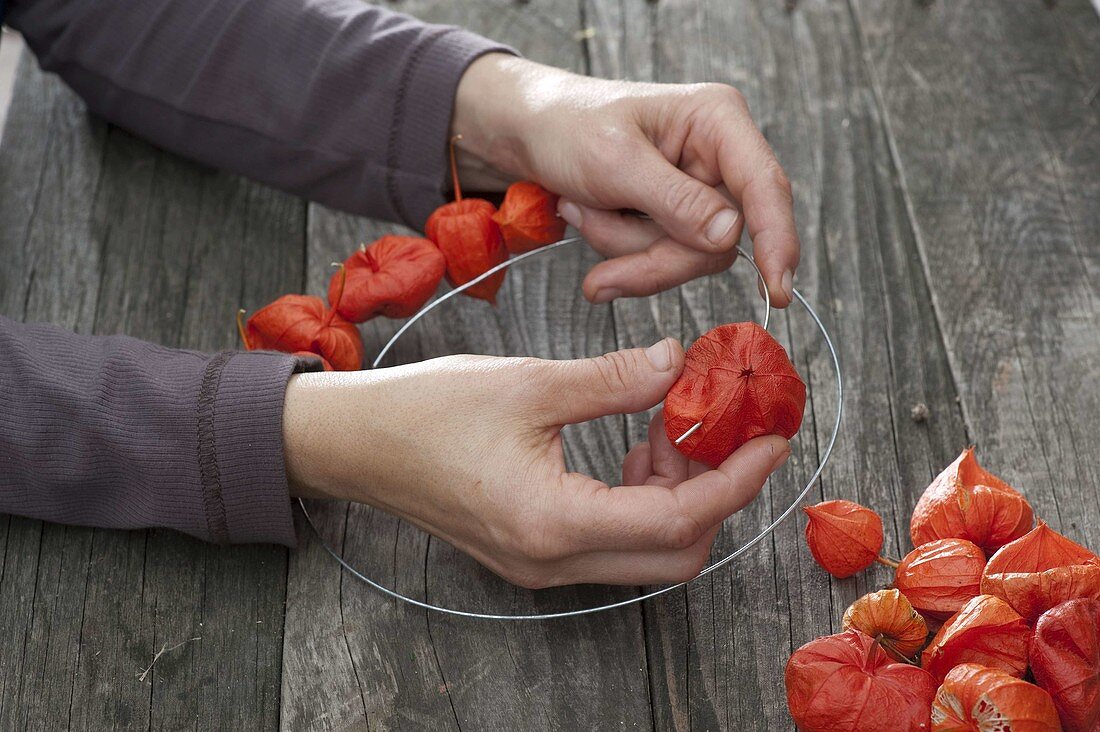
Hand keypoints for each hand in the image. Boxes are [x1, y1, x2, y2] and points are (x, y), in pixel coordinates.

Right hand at [283, 339, 789, 587]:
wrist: (358, 445)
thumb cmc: (428, 411)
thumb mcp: (529, 383)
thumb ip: (614, 380)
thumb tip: (679, 362)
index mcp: (553, 522)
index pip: (678, 520)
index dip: (736, 481)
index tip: (772, 441)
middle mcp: (553, 561)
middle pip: (675, 554)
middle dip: (714, 492)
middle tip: (717, 428)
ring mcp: (543, 565)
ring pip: (647, 552)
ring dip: (677, 495)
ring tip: (666, 425)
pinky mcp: (534, 553)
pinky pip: (613, 541)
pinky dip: (642, 499)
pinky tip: (632, 446)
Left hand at [452, 54, 800, 306]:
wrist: (526, 131)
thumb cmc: (567, 126)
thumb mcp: (615, 162)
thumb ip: (676, 201)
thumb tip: (731, 236)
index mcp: (717, 120)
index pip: (764, 185)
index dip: (776, 239)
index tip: (778, 289)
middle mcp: (717, 155)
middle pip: (719, 239)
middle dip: (654, 256)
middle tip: (602, 273)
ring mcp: (697, 190)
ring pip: (687, 256)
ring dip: (627, 249)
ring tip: (581, 210)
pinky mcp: (674, 217)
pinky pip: (662, 258)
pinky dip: (619, 250)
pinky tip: (588, 217)